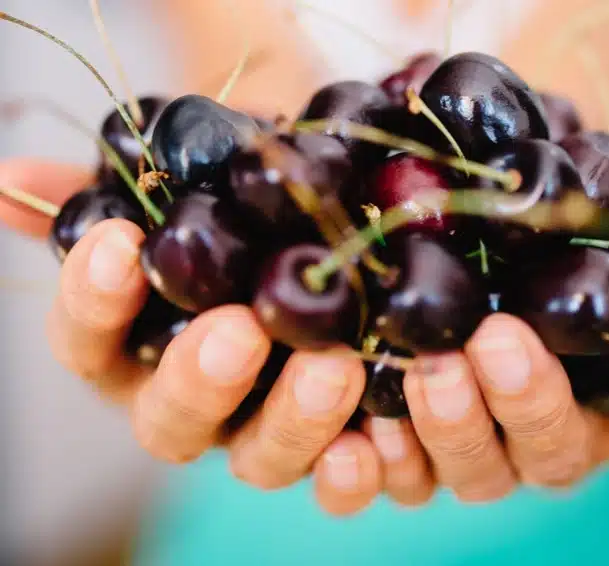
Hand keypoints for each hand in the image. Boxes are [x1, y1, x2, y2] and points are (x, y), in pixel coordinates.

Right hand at [0, 158, 402, 515]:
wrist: (335, 222)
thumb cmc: (247, 206)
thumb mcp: (191, 185)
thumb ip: (109, 194)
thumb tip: (11, 183)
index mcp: (140, 349)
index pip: (89, 340)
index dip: (93, 301)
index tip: (117, 243)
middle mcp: (197, 403)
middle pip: (173, 420)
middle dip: (201, 378)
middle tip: (238, 329)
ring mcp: (267, 433)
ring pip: (263, 459)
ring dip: (294, 422)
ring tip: (332, 367)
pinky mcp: (337, 449)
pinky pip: (340, 483)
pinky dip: (358, 470)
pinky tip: (377, 439)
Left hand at [344, 241, 608, 508]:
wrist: (448, 267)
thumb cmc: (540, 256)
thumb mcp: (605, 241)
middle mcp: (551, 438)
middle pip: (558, 448)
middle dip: (533, 400)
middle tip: (501, 340)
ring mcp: (479, 455)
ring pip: (475, 470)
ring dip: (452, 425)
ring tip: (430, 366)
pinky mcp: (407, 457)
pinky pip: (394, 482)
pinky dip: (378, 467)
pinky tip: (362, 430)